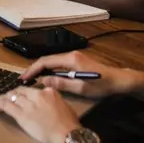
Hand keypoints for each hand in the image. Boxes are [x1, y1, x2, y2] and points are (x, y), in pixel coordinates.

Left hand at [0, 85, 82, 142]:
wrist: (67, 135)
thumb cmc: (69, 125)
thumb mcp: (65, 107)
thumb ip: (54, 102)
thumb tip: (49, 103)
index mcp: (49, 92)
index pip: (33, 89)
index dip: (26, 93)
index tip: (23, 95)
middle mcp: (37, 95)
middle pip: (21, 91)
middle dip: (14, 93)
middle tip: (8, 95)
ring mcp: (29, 104)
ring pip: (12, 97)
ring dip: (4, 98)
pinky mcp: (22, 115)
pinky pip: (8, 107)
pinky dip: (0, 104)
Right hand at [19, 51, 133, 100]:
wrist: (119, 80)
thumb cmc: (102, 85)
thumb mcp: (81, 87)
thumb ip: (61, 83)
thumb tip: (43, 81)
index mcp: (70, 59)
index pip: (45, 61)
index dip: (33, 69)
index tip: (24, 78)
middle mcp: (70, 54)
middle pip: (48, 60)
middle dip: (35, 69)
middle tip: (25, 79)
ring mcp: (74, 57)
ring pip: (53, 62)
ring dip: (43, 69)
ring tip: (33, 80)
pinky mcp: (78, 61)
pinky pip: (59, 64)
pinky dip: (51, 70)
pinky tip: (48, 78)